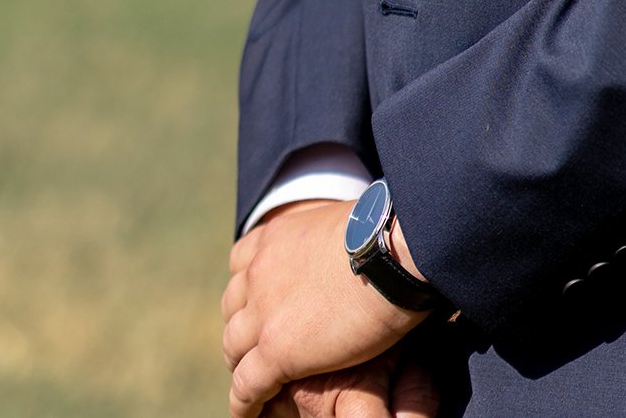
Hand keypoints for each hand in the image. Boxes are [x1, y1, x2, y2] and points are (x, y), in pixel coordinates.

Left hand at [222, 199, 427, 417]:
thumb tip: (347, 250)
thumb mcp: (339, 226)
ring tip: (255, 384)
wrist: (391, 251)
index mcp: (273, 239)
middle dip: (243, 329)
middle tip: (259, 346)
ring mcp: (263, 313)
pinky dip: (246, 403)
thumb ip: (323, 242)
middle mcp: (258, 273)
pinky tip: (253, 413)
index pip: (241, 266)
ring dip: (243, 366)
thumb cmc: (384, 235)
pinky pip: (247, 386)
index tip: (260, 304)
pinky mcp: (276, 351)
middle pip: (233, 310)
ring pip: (234, 349)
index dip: (249, 290)